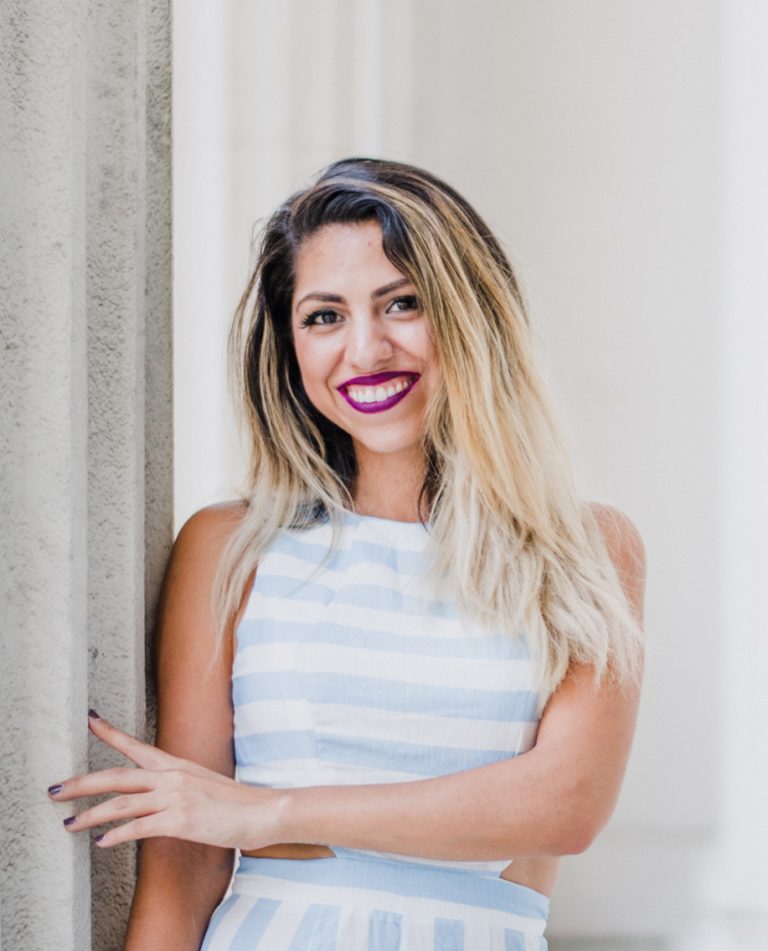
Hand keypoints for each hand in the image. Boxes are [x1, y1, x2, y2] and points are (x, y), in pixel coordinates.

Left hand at [47, 711, 285, 849]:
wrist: (262, 810)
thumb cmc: (234, 802)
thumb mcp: (202, 784)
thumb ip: (175, 786)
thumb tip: (154, 795)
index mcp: (176, 765)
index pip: (136, 745)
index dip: (109, 732)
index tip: (89, 719)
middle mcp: (172, 776)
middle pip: (117, 775)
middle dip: (81, 783)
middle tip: (55, 790)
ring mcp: (175, 797)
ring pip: (121, 803)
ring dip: (90, 815)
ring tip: (69, 824)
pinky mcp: (180, 819)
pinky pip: (140, 827)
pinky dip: (118, 834)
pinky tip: (103, 842)